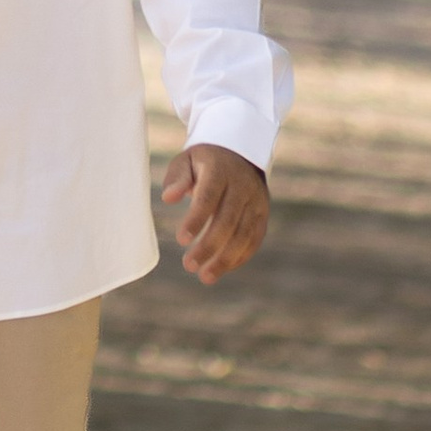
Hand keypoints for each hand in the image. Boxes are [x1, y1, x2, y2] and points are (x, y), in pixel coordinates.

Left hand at [162, 144, 268, 283]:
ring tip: (205, 277)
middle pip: (228, 220)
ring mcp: (256, 202)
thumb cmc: (204, 162)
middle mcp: (242, 186)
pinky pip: (254, 240)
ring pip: (244, 234)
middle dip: (209, 246)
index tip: (180, 240)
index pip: (209, 197)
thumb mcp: (187, 160)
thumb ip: (177, 178)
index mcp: (220, 171)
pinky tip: (221, 269)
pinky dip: (239, 257)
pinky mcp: (262, 215)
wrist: (239, 153)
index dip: (196, 220)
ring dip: (225, 259)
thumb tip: (168, 198)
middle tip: (189, 266)